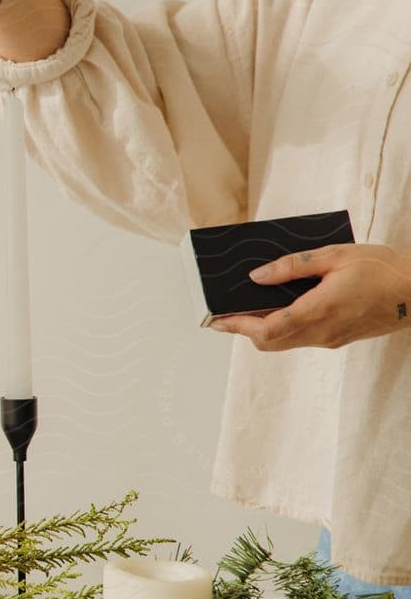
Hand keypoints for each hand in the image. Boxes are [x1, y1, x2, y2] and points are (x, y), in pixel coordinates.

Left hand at [214, 244, 410, 349]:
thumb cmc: (383, 269)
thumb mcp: (335, 256)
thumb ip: (293, 266)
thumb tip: (257, 276)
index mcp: (319, 311)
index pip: (266, 330)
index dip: (236, 326)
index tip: (215, 319)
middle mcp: (322, 332)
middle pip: (269, 342)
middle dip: (244, 329)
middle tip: (226, 312)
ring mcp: (331, 339)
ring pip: (285, 342)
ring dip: (263, 329)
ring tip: (248, 306)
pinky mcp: (339, 338)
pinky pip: (301, 338)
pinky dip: (283, 327)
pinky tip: (279, 307)